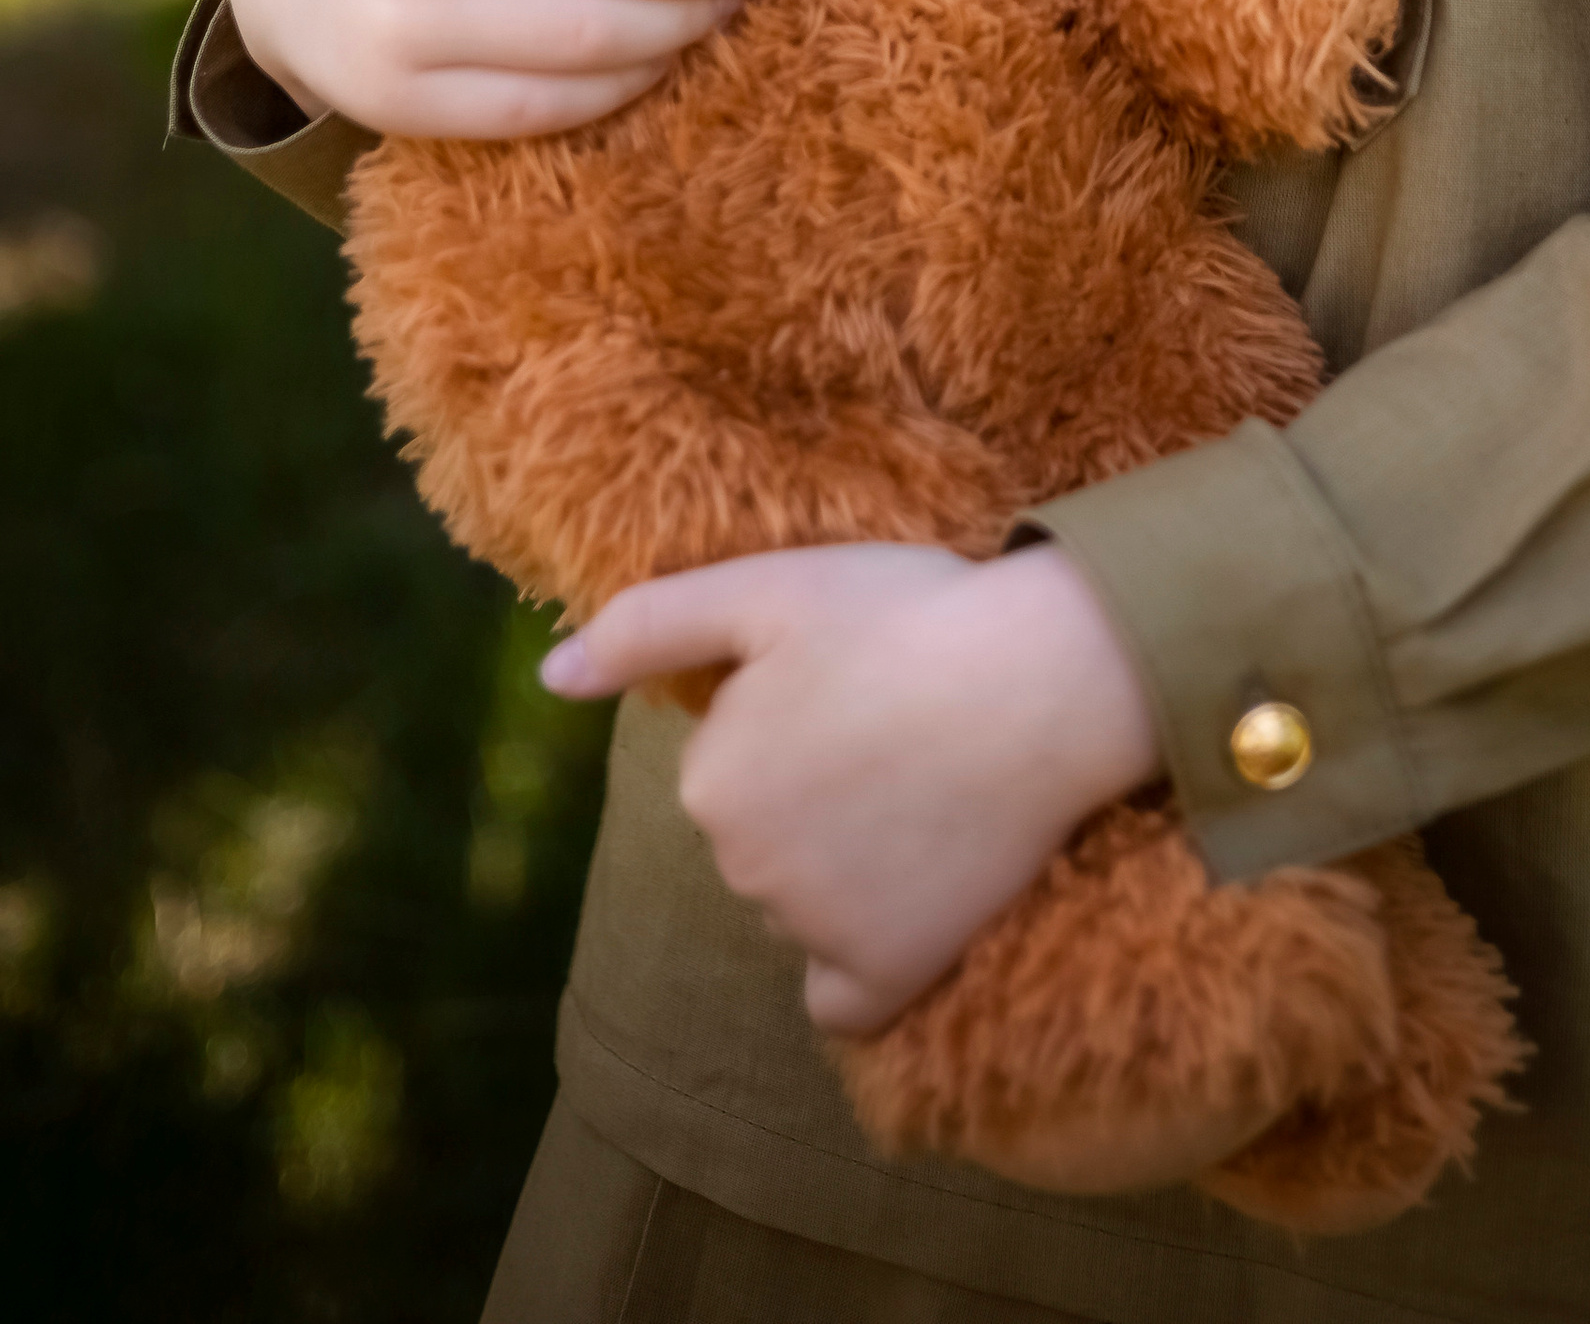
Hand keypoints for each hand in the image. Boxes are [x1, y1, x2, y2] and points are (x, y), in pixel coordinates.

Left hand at [541, 544, 1162, 1030]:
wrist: (1042, 675)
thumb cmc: (907, 614)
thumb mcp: (766, 588)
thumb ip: (646, 628)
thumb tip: (547, 678)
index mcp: (709, 781)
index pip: (729, 765)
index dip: (789, 718)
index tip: (853, 681)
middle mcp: (745, 870)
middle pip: (761, 839)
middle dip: (809, 794)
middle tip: (895, 729)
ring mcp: (816, 931)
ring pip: (804, 905)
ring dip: (844, 866)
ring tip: (928, 787)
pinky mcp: (890, 973)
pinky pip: (842, 1001)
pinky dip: (857, 968)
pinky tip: (898, 914)